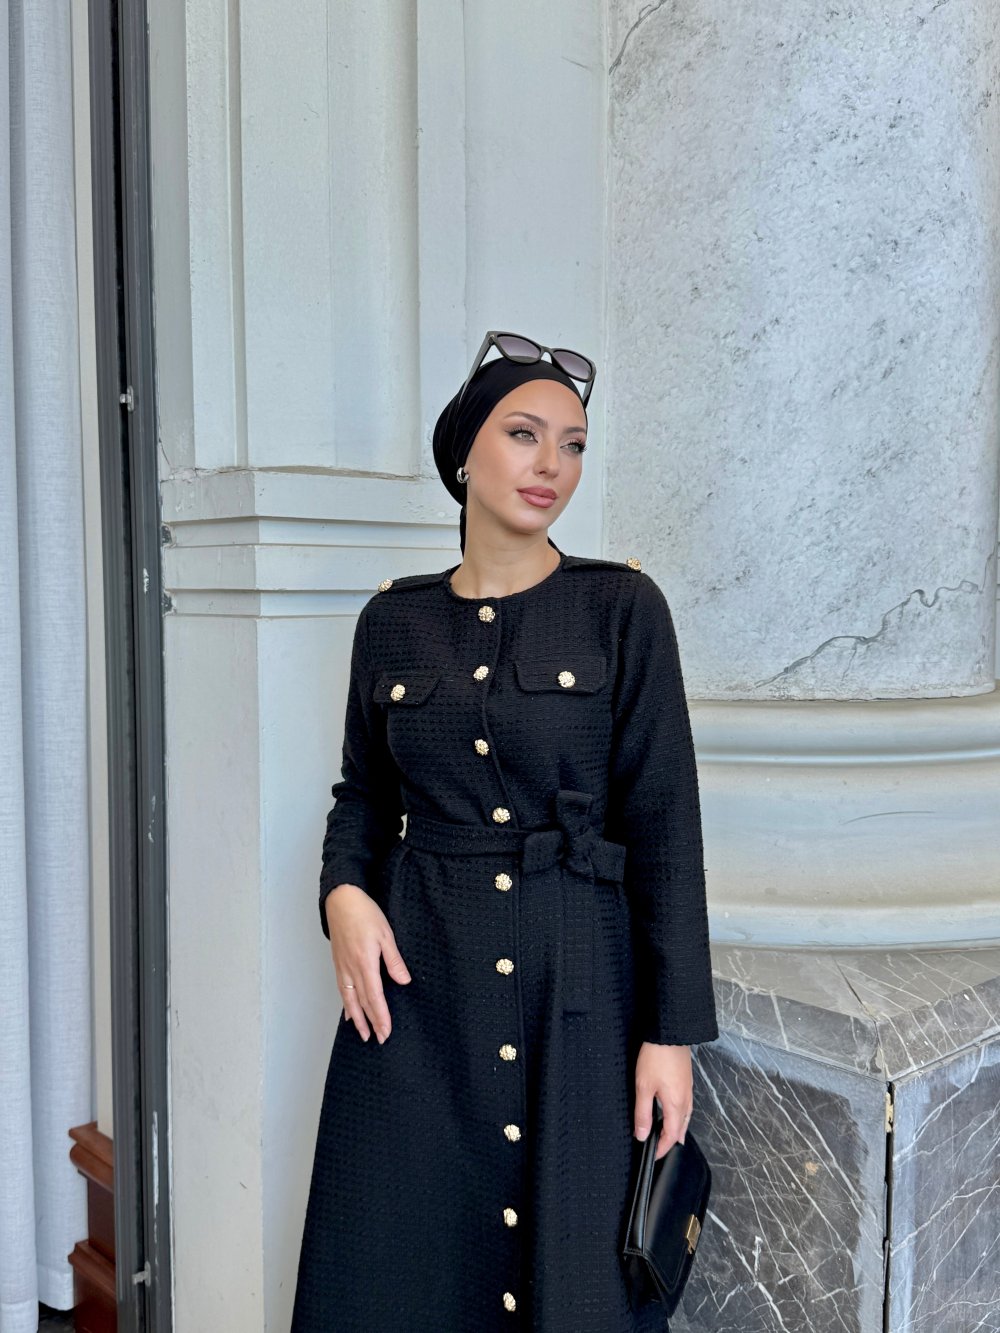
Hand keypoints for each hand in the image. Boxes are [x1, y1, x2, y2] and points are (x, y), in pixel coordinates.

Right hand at [324, 884, 411, 1042]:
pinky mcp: (338, 962)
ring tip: (362, 1033)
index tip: (386, 1032)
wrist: (341, 900)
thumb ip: (393, 960)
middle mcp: (351, 969)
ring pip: (349, 999)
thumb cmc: (364, 913)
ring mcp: (342, 967)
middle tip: (378, 1039)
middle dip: (371, 1022)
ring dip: (357, 1018)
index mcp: (365, 963)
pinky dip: (346, 1003)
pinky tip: (349, 1012)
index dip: (380, 1016)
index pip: (375, 997)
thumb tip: (403, 982)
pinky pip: (342, 989)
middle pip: (362, 1002)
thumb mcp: (385, 934)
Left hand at [634, 1042, 692, 1159]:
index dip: (662, 1148)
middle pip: (681, 1128)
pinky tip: (674, 1111)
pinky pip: (686, 1105)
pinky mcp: (686, 1080)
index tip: (653, 1155)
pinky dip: (680, 1115)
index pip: (671, 1135)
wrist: (670, 1032)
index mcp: (676, 1104)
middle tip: (661, 1150)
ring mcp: (688, 1089)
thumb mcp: (644, 1087)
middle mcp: (686, 1099)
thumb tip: (642, 1136)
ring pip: (685, 1116)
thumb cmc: (656, 1057)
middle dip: (671, 1141)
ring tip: (669, 1136)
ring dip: (677, 1129)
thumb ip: (643, 1113)